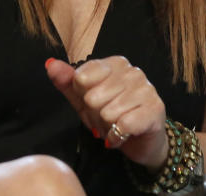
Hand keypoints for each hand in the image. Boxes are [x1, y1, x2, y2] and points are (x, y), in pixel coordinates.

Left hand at [45, 56, 168, 170]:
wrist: (141, 141)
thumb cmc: (111, 116)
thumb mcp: (83, 99)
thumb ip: (67, 81)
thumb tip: (50, 64)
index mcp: (115, 63)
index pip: (82, 77)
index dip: (82, 97)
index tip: (93, 103)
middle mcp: (133, 71)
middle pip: (93, 97)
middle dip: (95, 115)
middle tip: (106, 118)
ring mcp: (146, 89)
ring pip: (107, 112)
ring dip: (107, 127)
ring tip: (116, 125)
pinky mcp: (155, 109)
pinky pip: (123, 125)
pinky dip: (117, 137)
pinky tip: (124, 135)